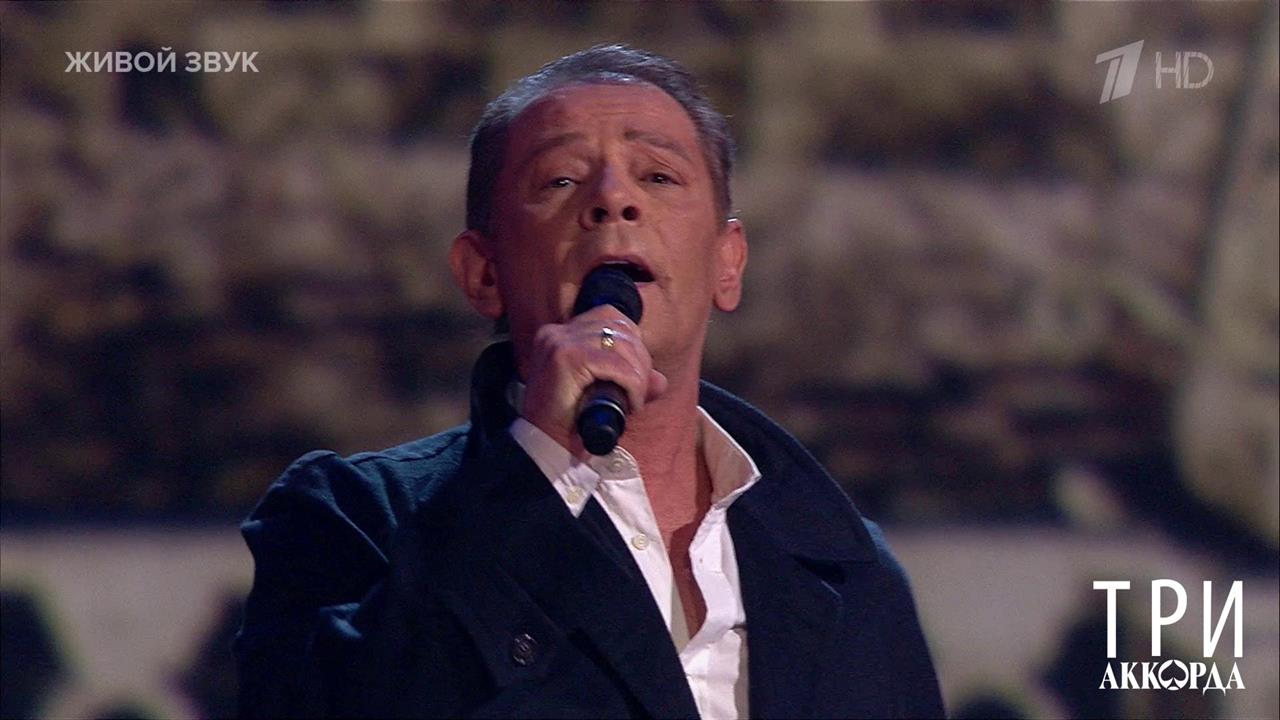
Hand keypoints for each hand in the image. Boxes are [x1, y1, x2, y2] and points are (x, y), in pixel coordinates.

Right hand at [520, 305, 668, 453]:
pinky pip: (616, 364)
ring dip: (638, 373)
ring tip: (633, 399)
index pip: (609, 316)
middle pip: (618, 325)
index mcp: (561, 334)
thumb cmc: (572, 423)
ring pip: (621, 342)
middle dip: (640, 358)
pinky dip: (632, 384)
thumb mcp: (605, 395)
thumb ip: (631, 381)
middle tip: (638, 390)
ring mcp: (560, 342)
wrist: (545, 449)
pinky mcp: (566, 358)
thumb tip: (660, 380)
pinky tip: (630, 404)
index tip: (636, 374)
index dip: (632, 343)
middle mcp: (557, 332)